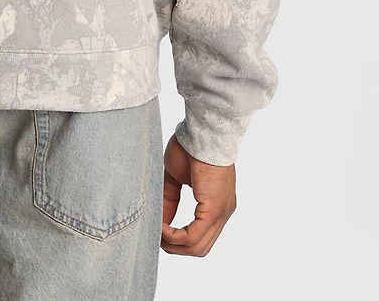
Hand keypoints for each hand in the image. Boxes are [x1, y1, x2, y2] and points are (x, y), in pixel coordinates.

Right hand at [161, 133, 236, 255]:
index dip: (177, 239)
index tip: (158, 230)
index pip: (199, 236)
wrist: (203, 131)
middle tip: (156, 235)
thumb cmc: (190, 146)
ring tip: (156, 231)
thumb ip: (169, 200)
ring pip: (197, 247)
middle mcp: (222, 212)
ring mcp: (221, 212)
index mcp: (216, 205)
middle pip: (199, 248)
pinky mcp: (214, 209)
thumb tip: (160, 221)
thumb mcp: (175, 178)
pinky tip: (161, 227)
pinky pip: (193, 236)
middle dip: (174, 247)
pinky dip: (174, 236)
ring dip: (173, 244)